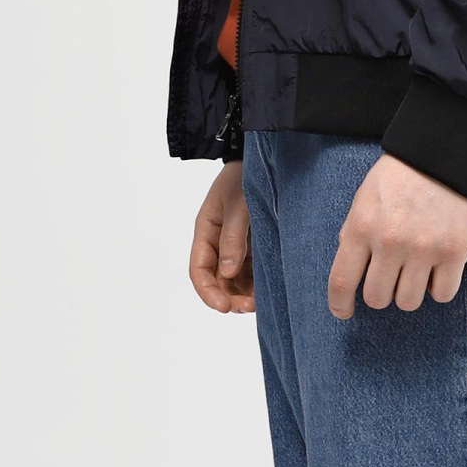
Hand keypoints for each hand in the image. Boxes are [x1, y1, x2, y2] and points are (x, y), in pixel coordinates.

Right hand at [189, 161, 253, 311]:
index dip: (208, 292)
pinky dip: (256, 284)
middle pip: (217, 279)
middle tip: (248, 308)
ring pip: (235, 279)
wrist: (265, 159)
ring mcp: (237, 244)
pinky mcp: (255, 245)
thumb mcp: (238, 205)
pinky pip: (252, 271)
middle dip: (229, 297)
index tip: (223, 307)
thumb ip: (233, 238)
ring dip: (243, 294)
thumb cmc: (245, 177)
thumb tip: (227, 273)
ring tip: (260, 303)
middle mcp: (218, 242)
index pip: (199, 269)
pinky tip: (268, 291)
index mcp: (206, 230)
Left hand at [329, 153, 466, 317]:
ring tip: (415, 272)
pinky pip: (442, 294)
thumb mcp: (365, 197)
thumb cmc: (402, 175)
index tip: (343, 312)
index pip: (342, 281)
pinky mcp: (454, 253)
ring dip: (409, 292)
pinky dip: (439, 288)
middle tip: (389, 278)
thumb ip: (354, 233)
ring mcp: (424, 250)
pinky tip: (437, 271)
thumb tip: (351, 270)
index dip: (339, 304)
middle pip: (377, 298)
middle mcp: (390, 243)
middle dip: (380, 293)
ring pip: (408, 302)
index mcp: (362, 227)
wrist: (447, 153)